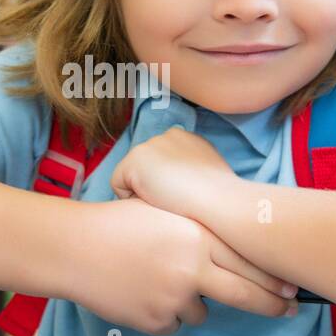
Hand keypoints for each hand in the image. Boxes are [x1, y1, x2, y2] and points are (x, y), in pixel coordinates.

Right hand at [67, 198, 298, 335]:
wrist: (77, 249)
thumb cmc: (118, 224)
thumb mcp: (165, 214)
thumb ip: (199, 233)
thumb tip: (232, 249)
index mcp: (197, 236)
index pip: (248, 261)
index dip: (274, 277)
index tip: (292, 286)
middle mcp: (192, 268)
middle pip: (245, 294)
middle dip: (271, 305)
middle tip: (287, 310)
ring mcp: (175, 298)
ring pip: (203, 312)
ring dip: (192, 302)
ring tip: (160, 280)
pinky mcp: (157, 321)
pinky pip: (173, 324)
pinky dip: (164, 313)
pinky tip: (142, 292)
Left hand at [109, 126, 235, 218]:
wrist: (216, 199)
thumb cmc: (217, 195)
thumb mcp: (207, 169)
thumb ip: (189, 165)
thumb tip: (179, 177)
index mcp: (183, 136)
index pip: (160, 160)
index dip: (166, 182)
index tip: (183, 194)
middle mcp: (163, 135)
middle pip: (143, 168)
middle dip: (152, 185)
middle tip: (174, 200)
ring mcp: (147, 146)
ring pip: (130, 177)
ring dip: (143, 191)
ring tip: (166, 200)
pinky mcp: (133, 161)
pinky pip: (118, 186)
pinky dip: (130, 198)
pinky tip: (153, 200)